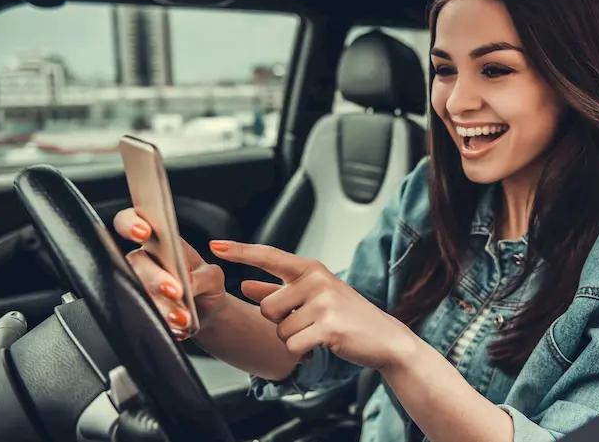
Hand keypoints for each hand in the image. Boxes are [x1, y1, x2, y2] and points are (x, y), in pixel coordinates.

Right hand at [113, 208, 226, 338]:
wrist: (207, 314)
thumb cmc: (205, 285)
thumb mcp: (214, 277)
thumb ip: (204, 277)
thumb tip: (188, 284)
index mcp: (158, 242)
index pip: (133, 222)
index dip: (131, 223)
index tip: (143, 233)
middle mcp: (143, 262)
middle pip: (134, 263)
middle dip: (155, 278)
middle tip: (176, 291)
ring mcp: (138, 287)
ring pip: (137, 293)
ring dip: (161, 307)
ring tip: (184, 318)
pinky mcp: (138, 311)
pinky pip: (141, 317)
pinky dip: (163, 324)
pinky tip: (179, 328)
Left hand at [209, 240, 417, 370]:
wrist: (383, 338)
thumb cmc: (347, 316)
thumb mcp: (313, 297)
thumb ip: (276, 291)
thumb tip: (245, 285)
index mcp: (310, 269)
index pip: (269, 256)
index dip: (240, 252)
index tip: (215, 246)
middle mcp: (316, 280)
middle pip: (266, 307)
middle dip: (280, 323)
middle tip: (307, 322)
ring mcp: (323, 302)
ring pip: (279, 330)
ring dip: (294, 339)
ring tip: (317, 332)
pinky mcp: (328, 327)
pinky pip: (293, 345)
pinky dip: (302, 352)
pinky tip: (321, 345)